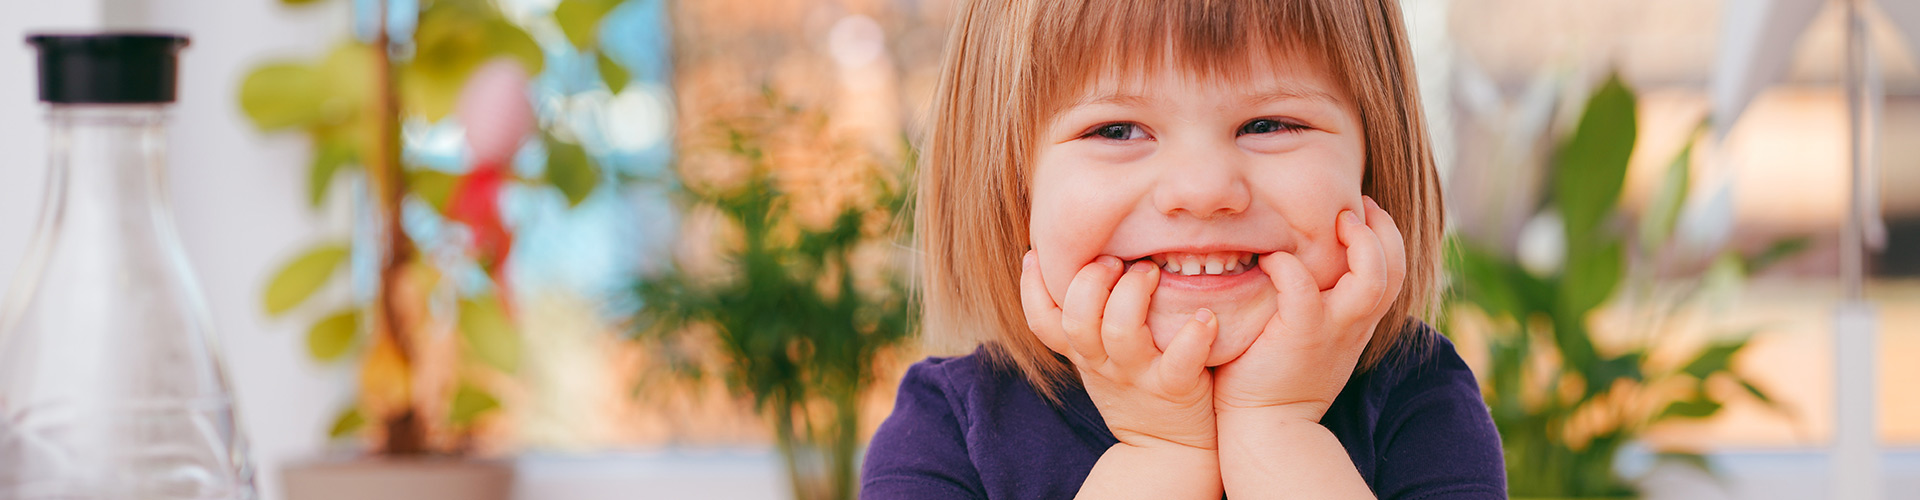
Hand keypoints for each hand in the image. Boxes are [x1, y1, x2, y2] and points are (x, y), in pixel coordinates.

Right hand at [1021, 250, 1219, 450]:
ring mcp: (1137, 376)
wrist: (1168, 451)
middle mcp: (1103, 363)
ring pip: (1120, 333)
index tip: (1036, 254)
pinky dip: (1194, 336)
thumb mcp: (1099, 361)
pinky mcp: (1174, 389)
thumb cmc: (1137, 390)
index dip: (1031, 288)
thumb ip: (1090, 321)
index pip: (1041, 321)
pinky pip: (1180, 362)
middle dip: (1091, 280)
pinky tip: (1205, 317)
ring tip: (1152, 271)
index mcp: (1083, 353)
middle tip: (1115, 260)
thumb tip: (1084, 262)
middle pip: (1077, 319)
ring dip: (1134, 294)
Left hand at [1213, 196, 1406, 422]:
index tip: (1361, 213)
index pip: (1394, 270)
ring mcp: (1332, 329)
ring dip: (1359, 242)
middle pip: (1396, 267)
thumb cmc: (1277, 378)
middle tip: (1354, 207)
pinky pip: (1302, 286)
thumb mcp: (1311, 338)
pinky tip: (1270, 260)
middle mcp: (1354, 324)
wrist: (1267, 427)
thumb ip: (1318, 305)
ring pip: (1372, 277)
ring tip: (1335, 222)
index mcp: (1358, 322)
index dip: (1385, 236)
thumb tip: (1301, 263)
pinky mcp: (1300, 334)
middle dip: (1383, 229)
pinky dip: (1288, 265)